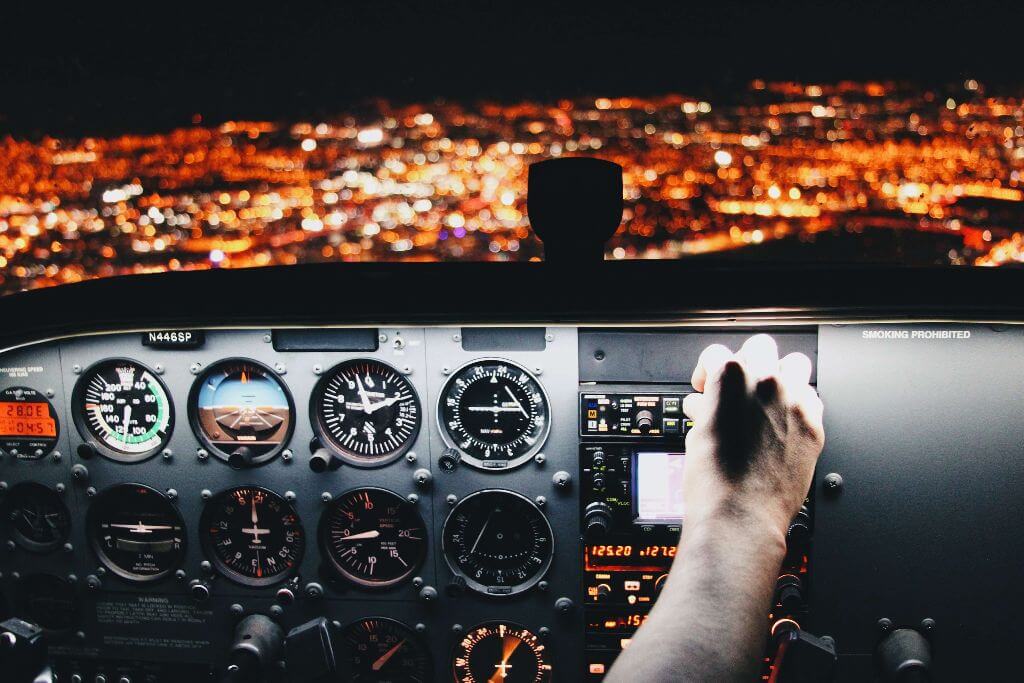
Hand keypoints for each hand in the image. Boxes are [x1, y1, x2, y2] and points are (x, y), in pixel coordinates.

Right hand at [681, 334, 823, 537]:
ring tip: (767, 397)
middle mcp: (765, 382)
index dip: (706, 370)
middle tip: (738, 387)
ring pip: (795, 363)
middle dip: (746, 363)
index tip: (706, 385)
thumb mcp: (696, 434)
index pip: (716, 353)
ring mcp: (793, 401)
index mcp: (729, 378)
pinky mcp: (813, 425)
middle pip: (759, 347)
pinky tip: (784, 423)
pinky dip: (798, 405)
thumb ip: (706, 409)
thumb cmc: (715, 481)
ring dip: (779, 375)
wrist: (740, 516)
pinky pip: (811, 398)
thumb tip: (706, 406)